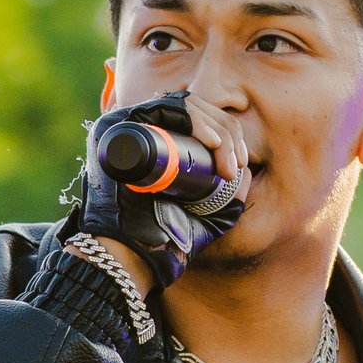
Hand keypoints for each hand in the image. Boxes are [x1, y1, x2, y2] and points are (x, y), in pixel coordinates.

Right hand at [79, 92, 249, 283]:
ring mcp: (124, 125)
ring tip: (226, 164)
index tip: (238, 165)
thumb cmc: (161, 240)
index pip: (196, 119)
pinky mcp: (116, 127)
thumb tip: (247, 171)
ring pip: (183, 105)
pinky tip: (213, 142)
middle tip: (234, 167)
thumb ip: (228, 202)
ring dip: (216, 129)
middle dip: (226, 132)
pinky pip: (163, 109)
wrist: (129, 256)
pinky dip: (193, 120)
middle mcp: (137, 129)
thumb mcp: (205, 219)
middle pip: (193, 108)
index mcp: (153, 142)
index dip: (226, 134)